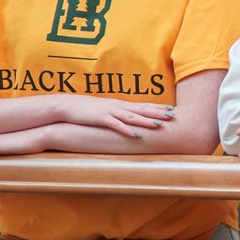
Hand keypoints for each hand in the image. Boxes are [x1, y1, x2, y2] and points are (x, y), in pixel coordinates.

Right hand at [51, 94, 172, 138]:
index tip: (171, 109)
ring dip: (146, 121)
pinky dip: (127, 130)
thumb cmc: (86, 109)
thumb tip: (128, 119)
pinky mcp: (100, 118)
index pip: (142, 105)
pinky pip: (116, 125)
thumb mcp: (105, 111)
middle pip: (141, 109)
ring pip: (132, 117)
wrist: (66, 106)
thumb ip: (117, 114)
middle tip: (173, 115)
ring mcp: (110, 112)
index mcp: (119, 104)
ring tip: (160, 125)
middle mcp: (117, 106)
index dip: (157, 107)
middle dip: (157, 113)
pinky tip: (137, 135)